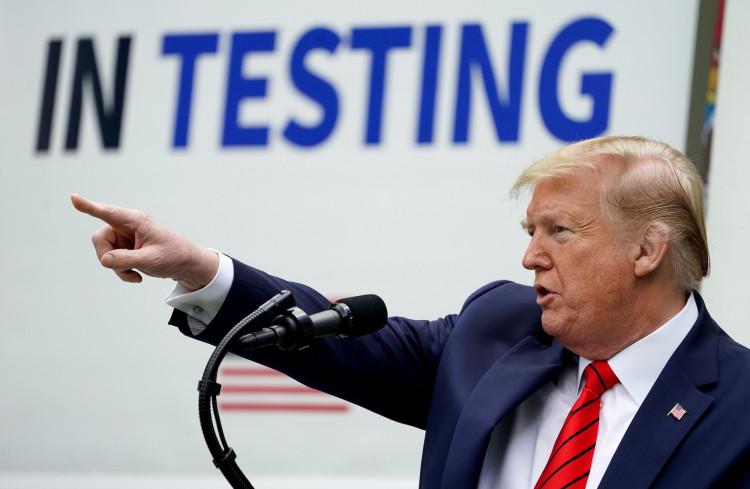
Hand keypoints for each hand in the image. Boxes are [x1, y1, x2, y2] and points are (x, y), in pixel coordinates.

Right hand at [71, 194, 218, 290]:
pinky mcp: (126, 248)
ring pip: (105, 252)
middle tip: (125, 268)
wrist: (187, 264)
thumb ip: (127, 260)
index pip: (108, 213)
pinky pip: (112, 260)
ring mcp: (125, 237)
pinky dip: (121, 271)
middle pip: (100, 239)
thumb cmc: (174, 256)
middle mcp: (127, 226)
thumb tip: (104, 260)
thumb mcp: (151, 260)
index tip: (73, 198)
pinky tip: (136, 276)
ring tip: (136, 274)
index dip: (89, 206)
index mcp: (136, 220)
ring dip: (116, 267)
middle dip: (108, 257)